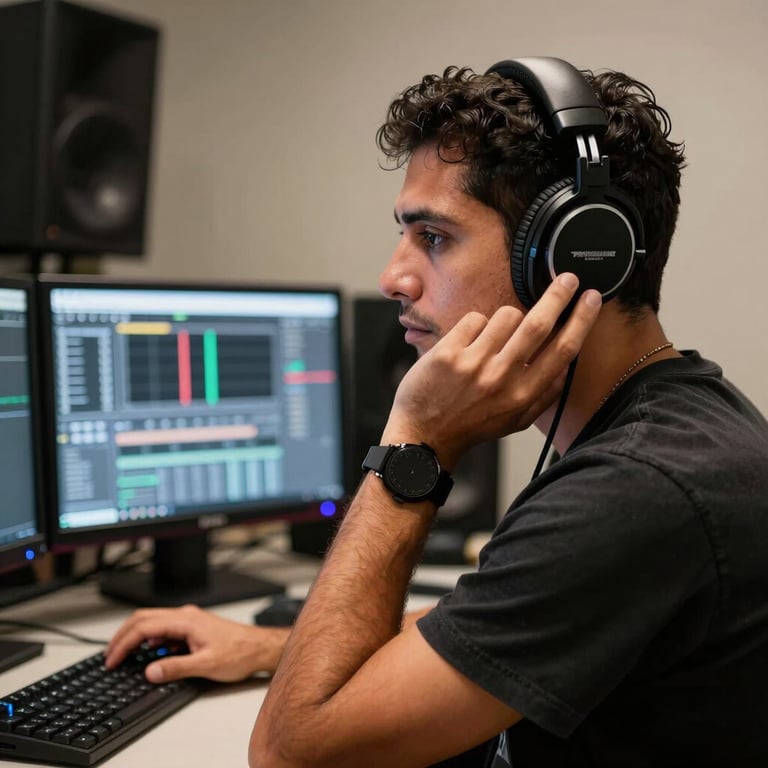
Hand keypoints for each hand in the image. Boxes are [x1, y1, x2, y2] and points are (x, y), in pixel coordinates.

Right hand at [104, 604, 289, 682]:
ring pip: (152, 621)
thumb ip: (176, 668)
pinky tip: (147, 653)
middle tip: (109, 657)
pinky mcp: (192, 627)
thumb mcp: (206, 665)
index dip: (124, 643)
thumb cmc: (239, 652)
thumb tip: (150, 671)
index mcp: (186, 620)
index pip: (144, 627)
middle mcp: (185, 615)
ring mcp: (188, 620)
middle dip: (122, 636)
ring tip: (122, 655)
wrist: (259, 647)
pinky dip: (149, 638)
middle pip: (143, 618)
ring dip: (134, 636)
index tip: (112, 660)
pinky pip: (163, 628)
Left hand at [382, 274, 600, 468]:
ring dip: (505, 318)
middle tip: (567, 278)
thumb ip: (543, 396)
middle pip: (538, 324)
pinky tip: (467, 343)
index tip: (591, 299)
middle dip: (558, 295)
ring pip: (505, 315)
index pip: (563, 350)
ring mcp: (474, 364)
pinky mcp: (448, 353)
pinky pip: (474, 319)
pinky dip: (474, 326)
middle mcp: (502, 378)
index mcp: (523, 395)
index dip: (581, 320)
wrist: (425, 435)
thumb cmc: (470, 425)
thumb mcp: (515, 420)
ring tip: (492, 337)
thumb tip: (566, 368)